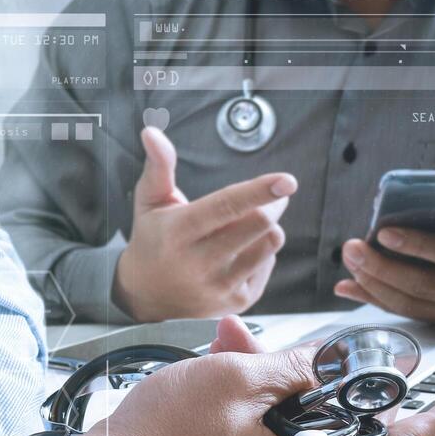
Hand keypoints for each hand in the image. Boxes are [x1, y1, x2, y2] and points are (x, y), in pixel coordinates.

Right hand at [58, 316, 434, 435]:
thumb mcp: (235, 380)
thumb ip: (297, 368)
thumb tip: (338, 362)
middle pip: (343, 430)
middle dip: (328, 378)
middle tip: (307, 343)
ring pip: (305, 428)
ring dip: (282, 383)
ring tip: (236, 344)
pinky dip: (261, 404)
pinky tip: (230, 363)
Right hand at [113, 127, 296, 319]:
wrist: (147, 299)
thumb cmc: (153, 241)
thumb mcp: (150, 203)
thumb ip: (159, 166)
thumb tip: (152, 132)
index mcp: (179, 232)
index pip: (226, 207)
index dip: (259, 191)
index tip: (287, 182)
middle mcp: (200, 263)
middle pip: (259, 224)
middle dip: (271, 204)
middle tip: (270, 197)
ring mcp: (221, 287)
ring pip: (270, 245)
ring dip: (268, 228)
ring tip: (249, 226)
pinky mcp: (238, 303)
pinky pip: (268, 265)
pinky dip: (262, 252)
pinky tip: (241, 253)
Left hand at [334, 208, 434, 324]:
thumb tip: (411, 198)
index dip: (418, 245)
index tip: (384, 231)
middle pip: (423, 284)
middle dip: (381, 266)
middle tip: (352, 248)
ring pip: (410, 304)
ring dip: (372, 284)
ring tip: (350, 261)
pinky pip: (406, 313)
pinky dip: (374, 299)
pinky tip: (350, 286)